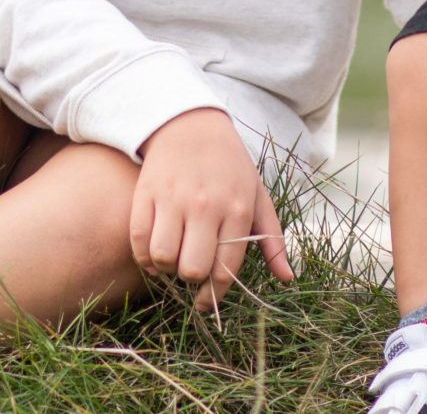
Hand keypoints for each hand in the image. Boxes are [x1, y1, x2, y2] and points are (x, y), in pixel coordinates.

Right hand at [130, 107, 293, 311]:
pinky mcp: (146, 193)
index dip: (213, 295)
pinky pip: (139, 241)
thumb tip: (286, 278)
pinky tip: (154, 253)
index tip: (206, 302)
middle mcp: (205, 205)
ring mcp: (173, 198)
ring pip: (162, 258)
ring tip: (174, 258)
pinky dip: (144, 257)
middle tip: (192, 268)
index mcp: (236, 209)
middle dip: (191, 278)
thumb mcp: (258, 196)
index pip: (224, 270)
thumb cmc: (230, 166)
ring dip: (166, 268)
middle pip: (192, 269)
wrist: (191, 123)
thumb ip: (272, 238)